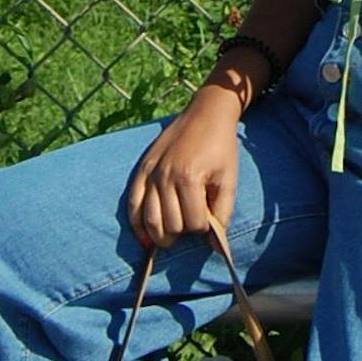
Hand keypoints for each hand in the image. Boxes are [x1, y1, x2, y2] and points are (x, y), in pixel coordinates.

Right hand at [125, 81, 242, 250]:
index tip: (210, 218)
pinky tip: (146, 239)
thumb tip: (216, 246)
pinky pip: (132, 205)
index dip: (205, 228)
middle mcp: (164, 177)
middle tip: (192, 222)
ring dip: (162, 235)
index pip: (194, 223)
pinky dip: (137, 225)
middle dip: (184, 230)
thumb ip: (223, 213)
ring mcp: (150, 174)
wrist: (206, 114)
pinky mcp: (141, 170)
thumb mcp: (229, 180)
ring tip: (171, 237)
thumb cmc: (221, 147)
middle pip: (171, 225)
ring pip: (150, 220)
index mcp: (189, 178)